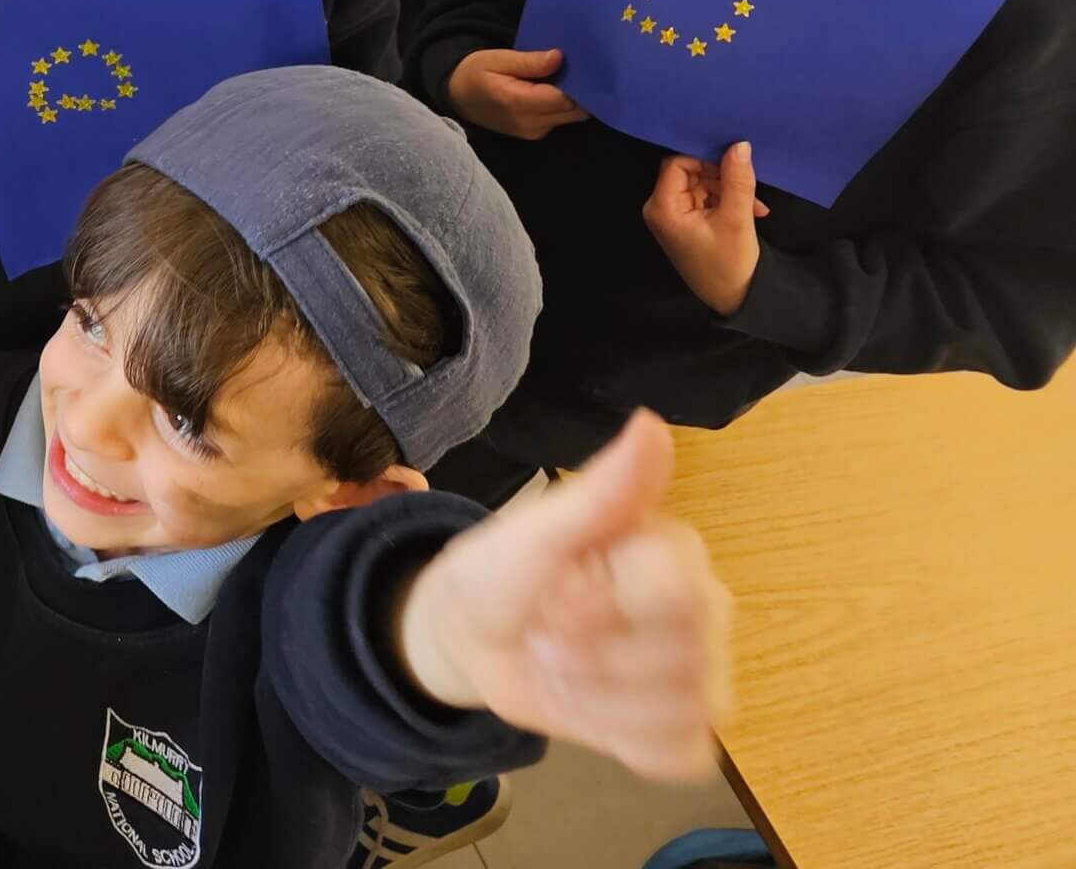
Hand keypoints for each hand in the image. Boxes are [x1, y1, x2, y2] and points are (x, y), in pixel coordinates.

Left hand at [395, 411, 732, 784]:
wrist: (471, 638)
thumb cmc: (503, 572)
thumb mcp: (534, 531)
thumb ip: (600, 489)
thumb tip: (652, 423)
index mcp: (674, 551)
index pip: (676, 590)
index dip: (600, 603)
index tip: (554, 592)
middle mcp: (706, 610)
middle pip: (679, 657)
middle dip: (590, 656)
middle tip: (549, 631)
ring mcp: (703, 673)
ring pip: (677, 710)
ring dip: (595, 699)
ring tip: (563, 666)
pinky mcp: (685, 728)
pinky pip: (680, 753)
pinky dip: (619, 738)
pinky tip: (589, 706)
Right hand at [446, 46, 587, 140]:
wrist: (456, 96)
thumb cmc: (475, 73)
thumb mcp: (497, 59)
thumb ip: (529, 62)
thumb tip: (560, 57)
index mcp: (518, 103)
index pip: (564, 99)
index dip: (581, 83)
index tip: (588, 65)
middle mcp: (529, 123)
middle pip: (573, 112)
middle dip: (582, 92)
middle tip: (586, 69)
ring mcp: (532, 132)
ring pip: (570, 118)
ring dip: (575, 100)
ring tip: (572, 77)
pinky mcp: (534, 134)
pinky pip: (560, 120)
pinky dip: (564, 106)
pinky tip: (559, 89)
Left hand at [642, 142, 767, 315]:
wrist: (735, 299)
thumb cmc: (729, 263)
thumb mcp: (737, 218)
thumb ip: (737, 180)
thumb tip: (739, 145)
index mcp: (662, 208)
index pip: (677, 164)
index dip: (704, 159)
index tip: (732, 165)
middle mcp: (661, 209)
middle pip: (689, 172)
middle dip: (721, 177)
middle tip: (750, 189)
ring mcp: (673, 216)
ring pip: (701, 184)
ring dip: (729, 190)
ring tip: (755, 207)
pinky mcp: (687, 222)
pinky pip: (705, 199)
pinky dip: (727, 201)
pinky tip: (752, 212)